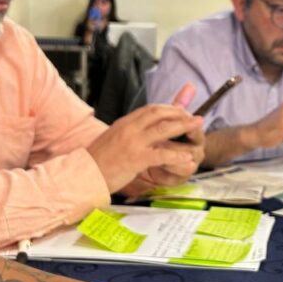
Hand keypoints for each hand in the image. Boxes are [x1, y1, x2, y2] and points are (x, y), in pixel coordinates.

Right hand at [87, 104, 202, 193]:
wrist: (85, 173)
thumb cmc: (100, 159)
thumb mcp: (115, 138)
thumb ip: (131, 131)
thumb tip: (143, 127)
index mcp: (125, 122)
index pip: (151, 108)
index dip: (169, 108)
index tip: (181, 110)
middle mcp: (130, 128)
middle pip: (159, 113)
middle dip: (179, 112)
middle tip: (193, 116)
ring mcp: (133, 143)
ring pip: (163, 129)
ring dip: (183, 126)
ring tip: (197, 126)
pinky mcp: (136, 159)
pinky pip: (161, 154)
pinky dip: (176, 155)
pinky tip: (187, 157)